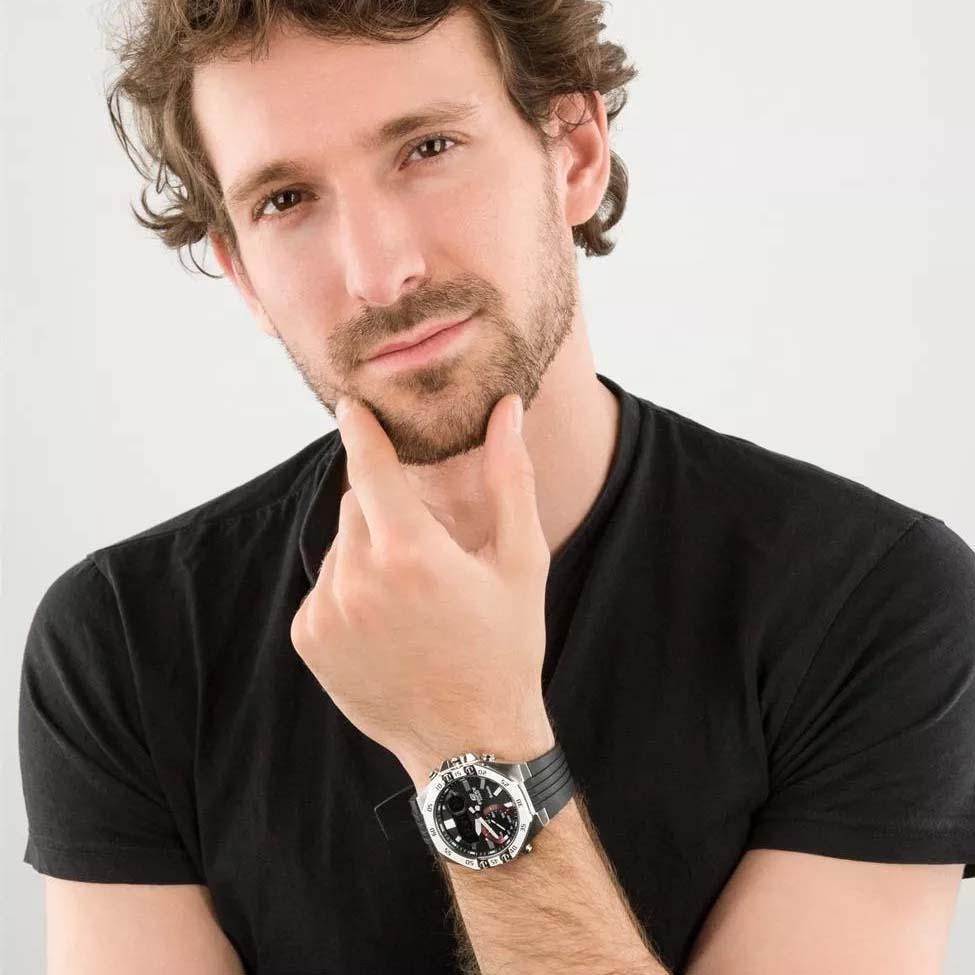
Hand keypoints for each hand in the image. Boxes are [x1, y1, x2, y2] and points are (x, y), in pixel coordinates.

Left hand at [290, 393, 555, 787]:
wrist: (471, 742)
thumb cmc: (505, 648)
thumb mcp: (521, 562)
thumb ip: (509, 478)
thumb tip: (506, 412)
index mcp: (410, 552)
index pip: (369, 465)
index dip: (360, 428)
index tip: (349, 404)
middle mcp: (357, 579)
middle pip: (357, 505)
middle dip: (387, 509)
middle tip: (428, 549)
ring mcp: (327, 613)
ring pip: (340, 547)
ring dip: (369, 552)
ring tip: (412, 597)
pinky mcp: (309, 640)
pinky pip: (325, 586)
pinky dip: (350, 589)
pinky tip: (388, 622)